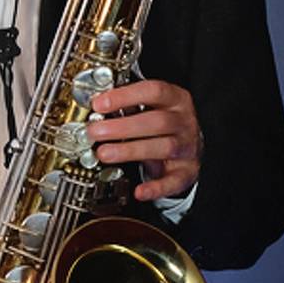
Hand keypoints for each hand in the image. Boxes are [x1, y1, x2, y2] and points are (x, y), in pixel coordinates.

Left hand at [90, 79, 200, 201]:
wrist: (188, 146)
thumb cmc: (162, 123)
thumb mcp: (148, 108)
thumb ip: (126, 106)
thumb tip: (94, 107)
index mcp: (174, 100)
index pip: (154, 91)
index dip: (126, 96)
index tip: (99, 103)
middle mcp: (183, 122)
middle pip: (157, 121)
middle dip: (123, 127)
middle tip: (95, 131)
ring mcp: (187, 147)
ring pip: (164, 147)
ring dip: (131, 151)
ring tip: (104, 153)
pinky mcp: (186, 171)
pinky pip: (174, 180)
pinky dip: (156, 187)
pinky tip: (139, 191)